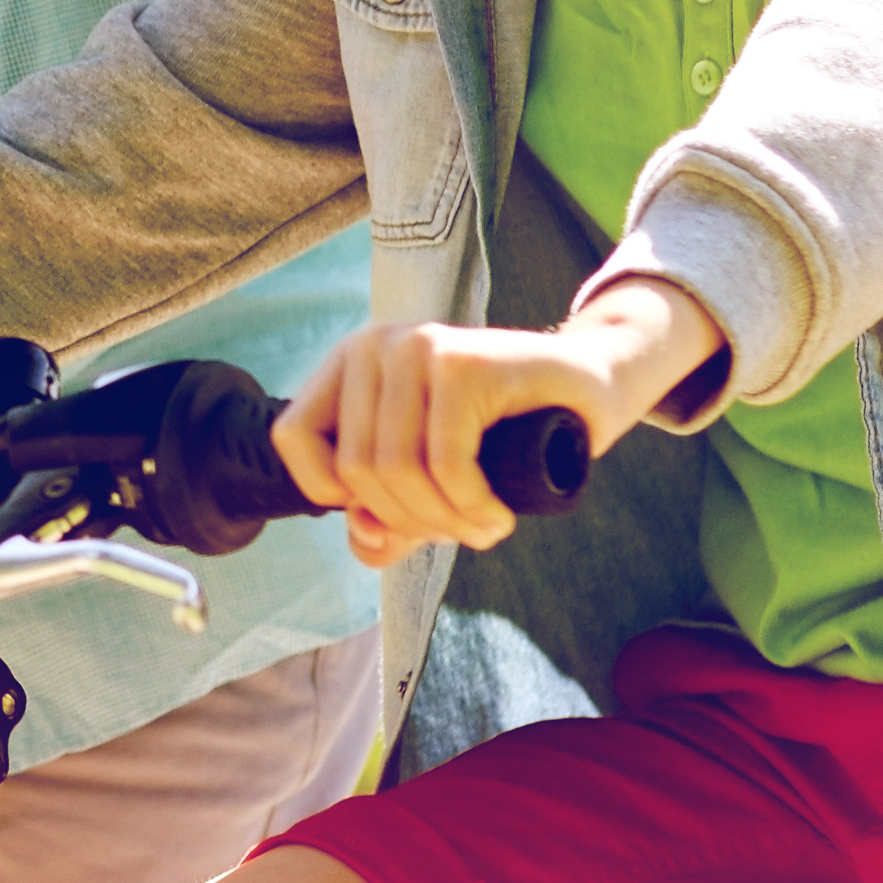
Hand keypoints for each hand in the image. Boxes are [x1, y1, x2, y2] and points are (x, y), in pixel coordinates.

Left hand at [274, 279, 725, 566]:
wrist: (591, 386)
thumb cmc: (504, 436)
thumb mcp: (429, 482)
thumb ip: (383, 519)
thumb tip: (366, 537)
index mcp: (349, 363)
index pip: (292, 440)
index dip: (338, 495)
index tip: (394, 510)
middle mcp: (375, 345)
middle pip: (356, 470)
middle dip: (411, 522)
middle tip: (459, 531)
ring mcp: (419, 347)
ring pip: (398, 470)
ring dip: (445, 523)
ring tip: (482, 529)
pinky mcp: (465, 363)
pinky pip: (446, 462)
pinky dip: (472, 508)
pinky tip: (499, 519)